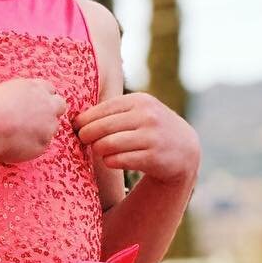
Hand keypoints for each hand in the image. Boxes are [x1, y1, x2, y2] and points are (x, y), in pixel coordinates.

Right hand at [0, 77, 66, 165]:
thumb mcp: (2, 92)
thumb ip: (17, 97)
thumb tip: (16, 105)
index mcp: (34, 87)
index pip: (49, 90)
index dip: (43, 98)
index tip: (35, 105)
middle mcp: (46, 104)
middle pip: (60, 106)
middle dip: (52, 112)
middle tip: (36, 120)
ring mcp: (48, 125)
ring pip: (52, 128)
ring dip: (41, 131)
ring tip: (18, 134)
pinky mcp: (44, 145)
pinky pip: (41, 146)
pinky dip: (31, 147)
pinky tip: (14, 145)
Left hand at [74, 93, 200, 182]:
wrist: (185, 150)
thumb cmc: (152, 129)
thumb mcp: (140, 111)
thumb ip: (115, 111)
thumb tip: (76, 118)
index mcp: (140, 101)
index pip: (102, 109)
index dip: (84, 120)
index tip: (77, 127)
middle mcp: (147, 116)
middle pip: (101, 127)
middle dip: (86, 135)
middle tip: (83, 141)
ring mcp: (151, 137)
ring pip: (107, 145)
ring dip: (98, 150)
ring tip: (100, 151)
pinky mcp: (153, 158)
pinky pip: (118, 160)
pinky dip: (109, 161)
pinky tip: (111, 160)